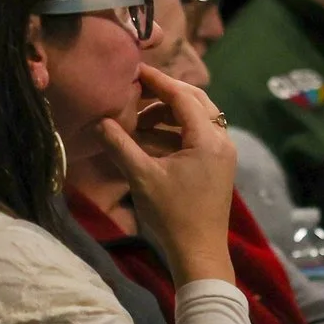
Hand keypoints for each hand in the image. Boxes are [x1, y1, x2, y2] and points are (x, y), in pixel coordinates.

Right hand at [99, 64, 237, 280]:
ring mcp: (223, 153)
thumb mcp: (141, 177)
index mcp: (208, 138)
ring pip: (199, 118)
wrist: (199, 253)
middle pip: (196, 101)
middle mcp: (222, 140)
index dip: (158, 81)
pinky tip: (151, 139)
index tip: (135, 70)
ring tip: (140, 118)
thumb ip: (120, 145)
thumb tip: (100, 122)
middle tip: (137, 91)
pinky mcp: (218, 166)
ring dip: (170, 113)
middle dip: (166, 93)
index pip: (183, 96)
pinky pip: (199, 135)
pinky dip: (176, 131)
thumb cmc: (172, 216)